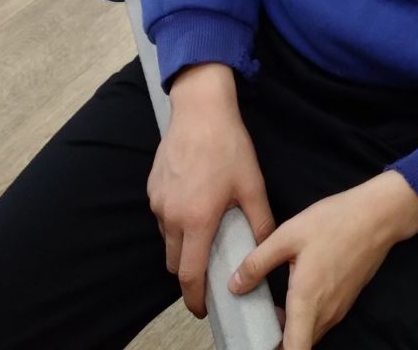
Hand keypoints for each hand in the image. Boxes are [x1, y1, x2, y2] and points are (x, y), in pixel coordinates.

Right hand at [147, 63, 274, 318]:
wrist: (200, 109)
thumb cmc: (228, 145)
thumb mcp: (252, 183)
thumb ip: (259, 221)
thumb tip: (265, 247)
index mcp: (197, 220)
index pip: (189, 274)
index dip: (195, 297)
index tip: (203, 308)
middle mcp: (171, 215)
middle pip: (174, 261)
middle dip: (189, 271)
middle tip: (208, 266)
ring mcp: (158, 201)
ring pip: (167, 237)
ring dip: (182, 242)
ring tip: (205, 226)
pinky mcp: (152, 187)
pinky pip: (162, 214)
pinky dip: (175, 218)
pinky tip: (195, 199)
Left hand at [229, 171, 417, 348]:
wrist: (379, 215)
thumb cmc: (334, 222)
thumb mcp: (289, 234)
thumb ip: (258, 262)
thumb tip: (234, 286)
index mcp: (307, 302)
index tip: (257, 342)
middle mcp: (325, 314)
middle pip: (299, 345)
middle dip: (277, 342)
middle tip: (257, 323)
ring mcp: (339, 308)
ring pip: (310, 333)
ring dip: (291, 330)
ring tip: (271, 307)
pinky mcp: (347, 299)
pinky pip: (322, 320)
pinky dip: (305, 318)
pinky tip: (295, 292)